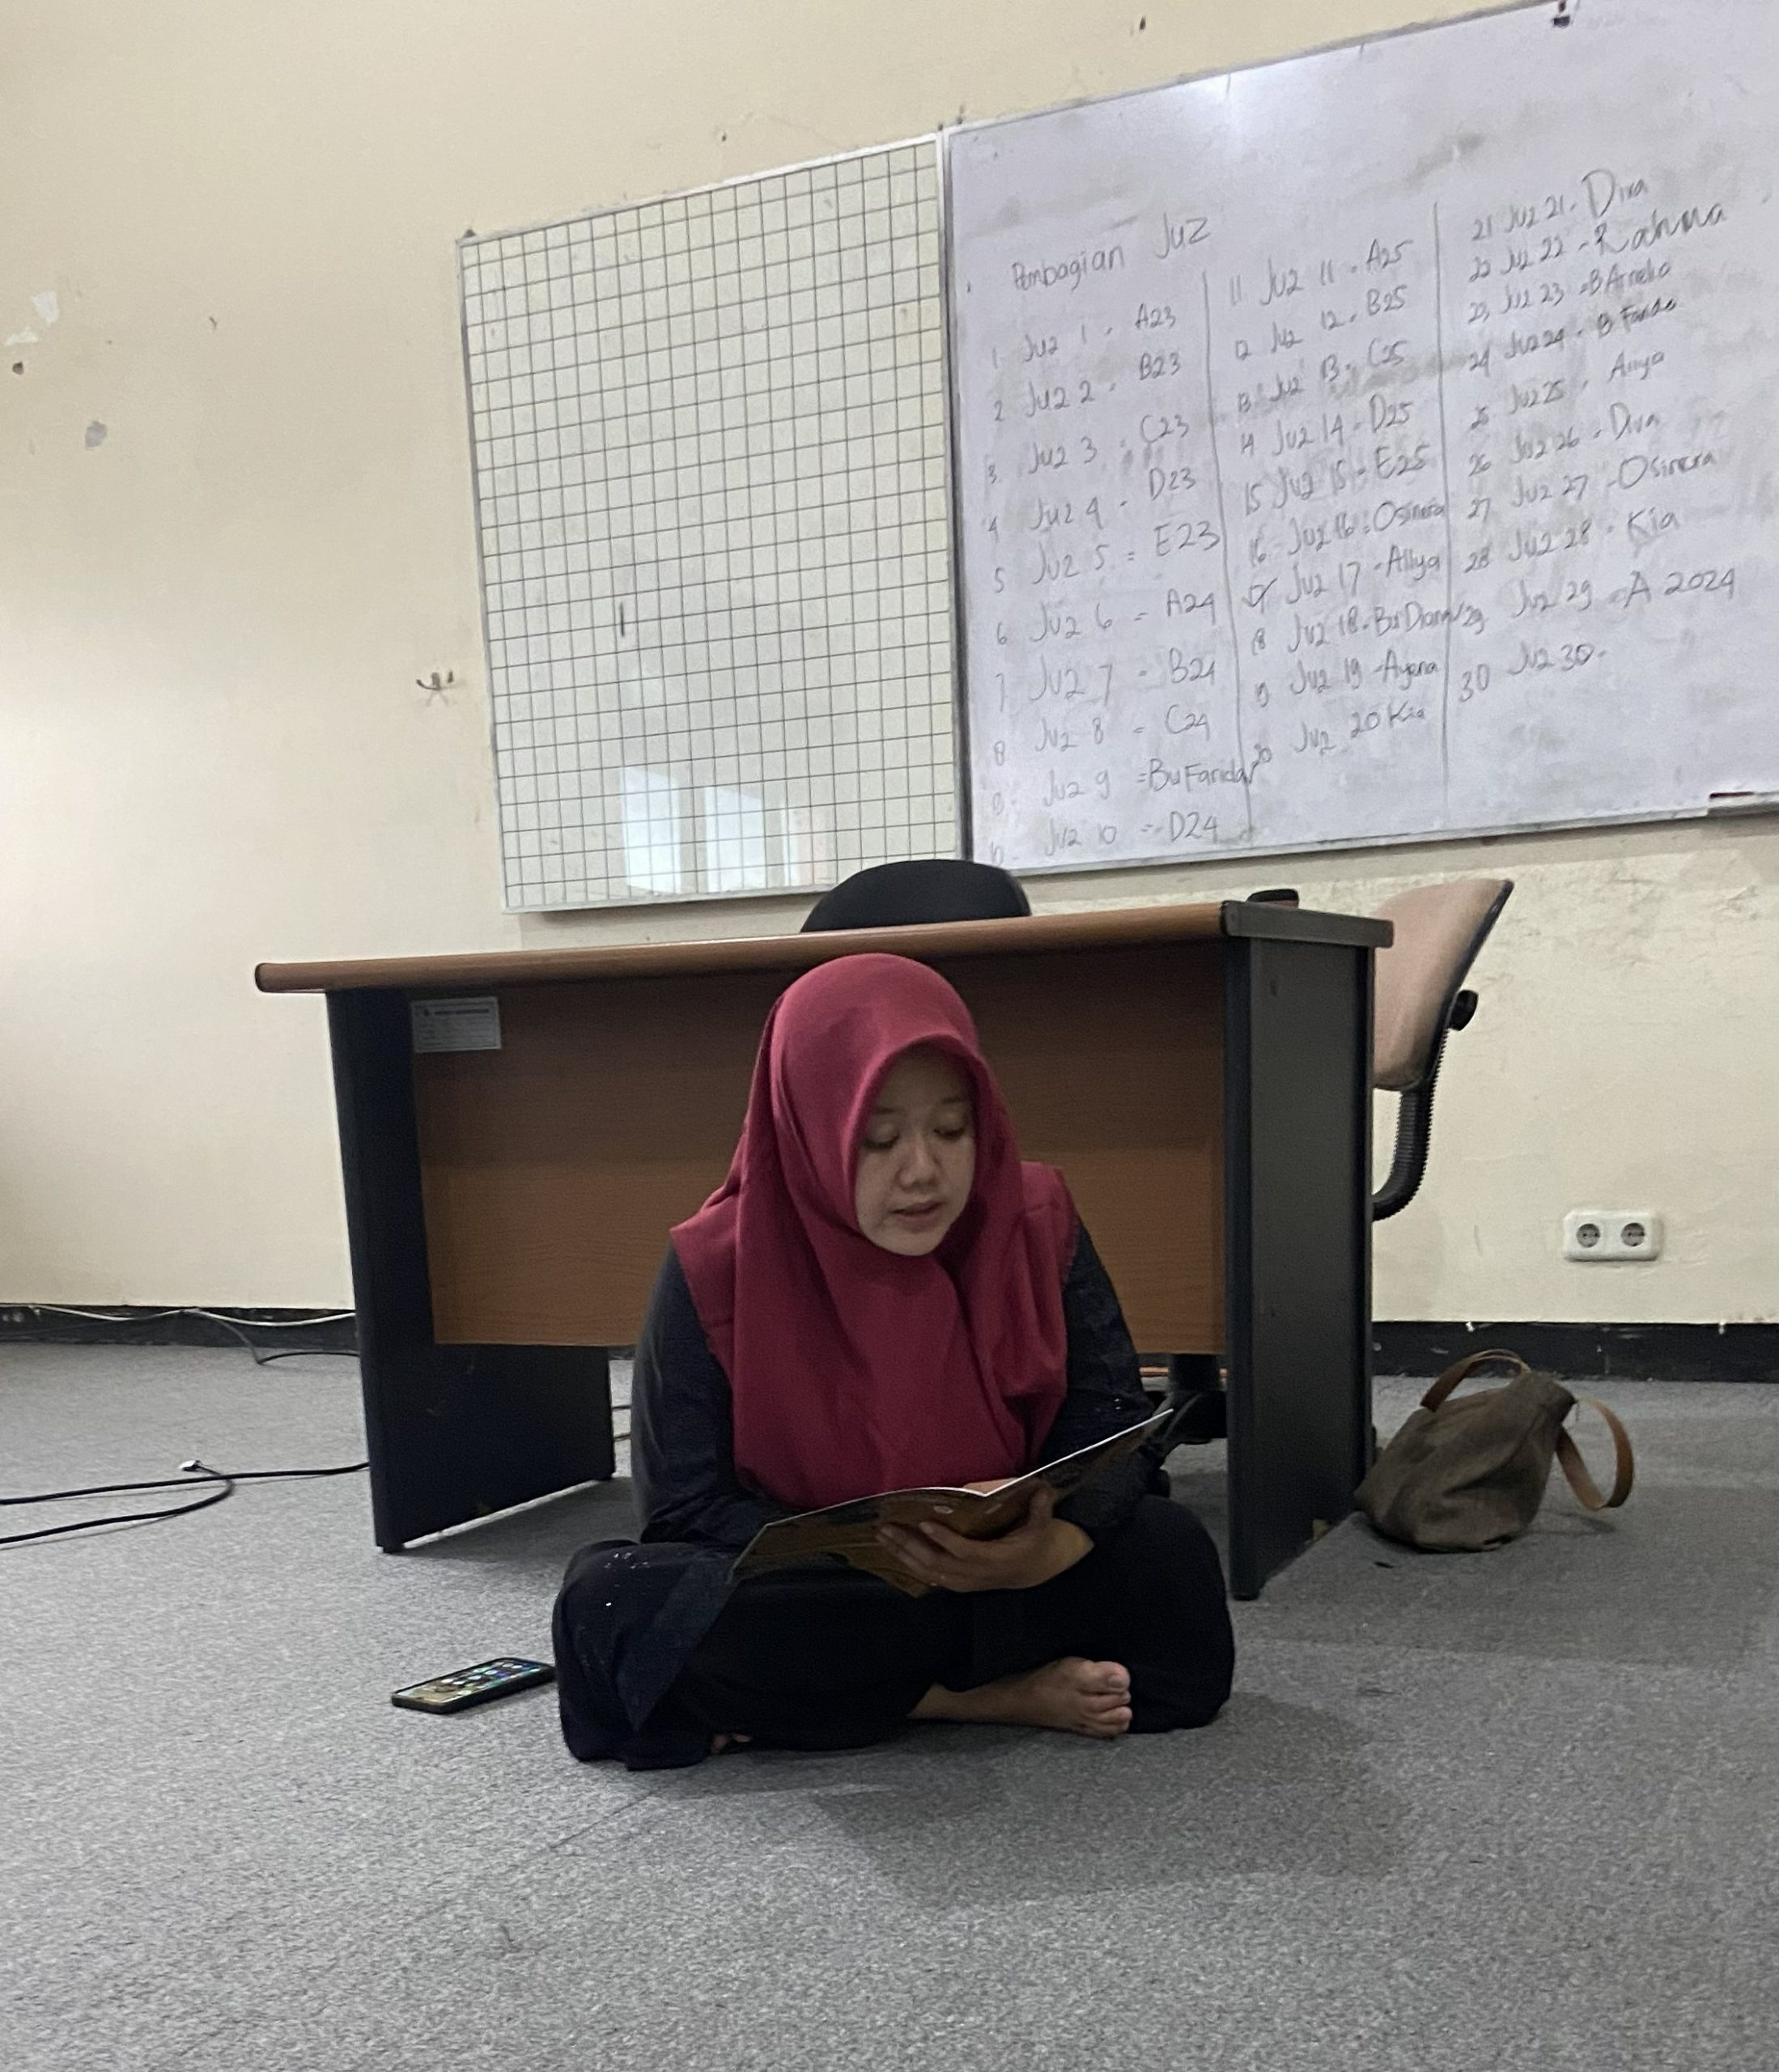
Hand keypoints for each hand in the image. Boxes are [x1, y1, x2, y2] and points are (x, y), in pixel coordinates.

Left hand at [876, 1484, 1091, 1593]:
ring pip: (931, 1573)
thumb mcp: (1043, 1520)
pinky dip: (911, 1565)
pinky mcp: (961, 1584)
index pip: (967, 1552)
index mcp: (1000, 1559)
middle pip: (939, 1564)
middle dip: (910, 1547)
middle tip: (887, 1528)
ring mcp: (968, 1582)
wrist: (1042, 1568)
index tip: (925, 1522)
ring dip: (904, 1556)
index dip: (945, 1540)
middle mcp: (980, 1575)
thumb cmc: (1039, 1539)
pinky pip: (932, 1578)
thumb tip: (1034, 1487)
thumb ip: (1039, 1506)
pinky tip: (895, 1552)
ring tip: (883, 1537)